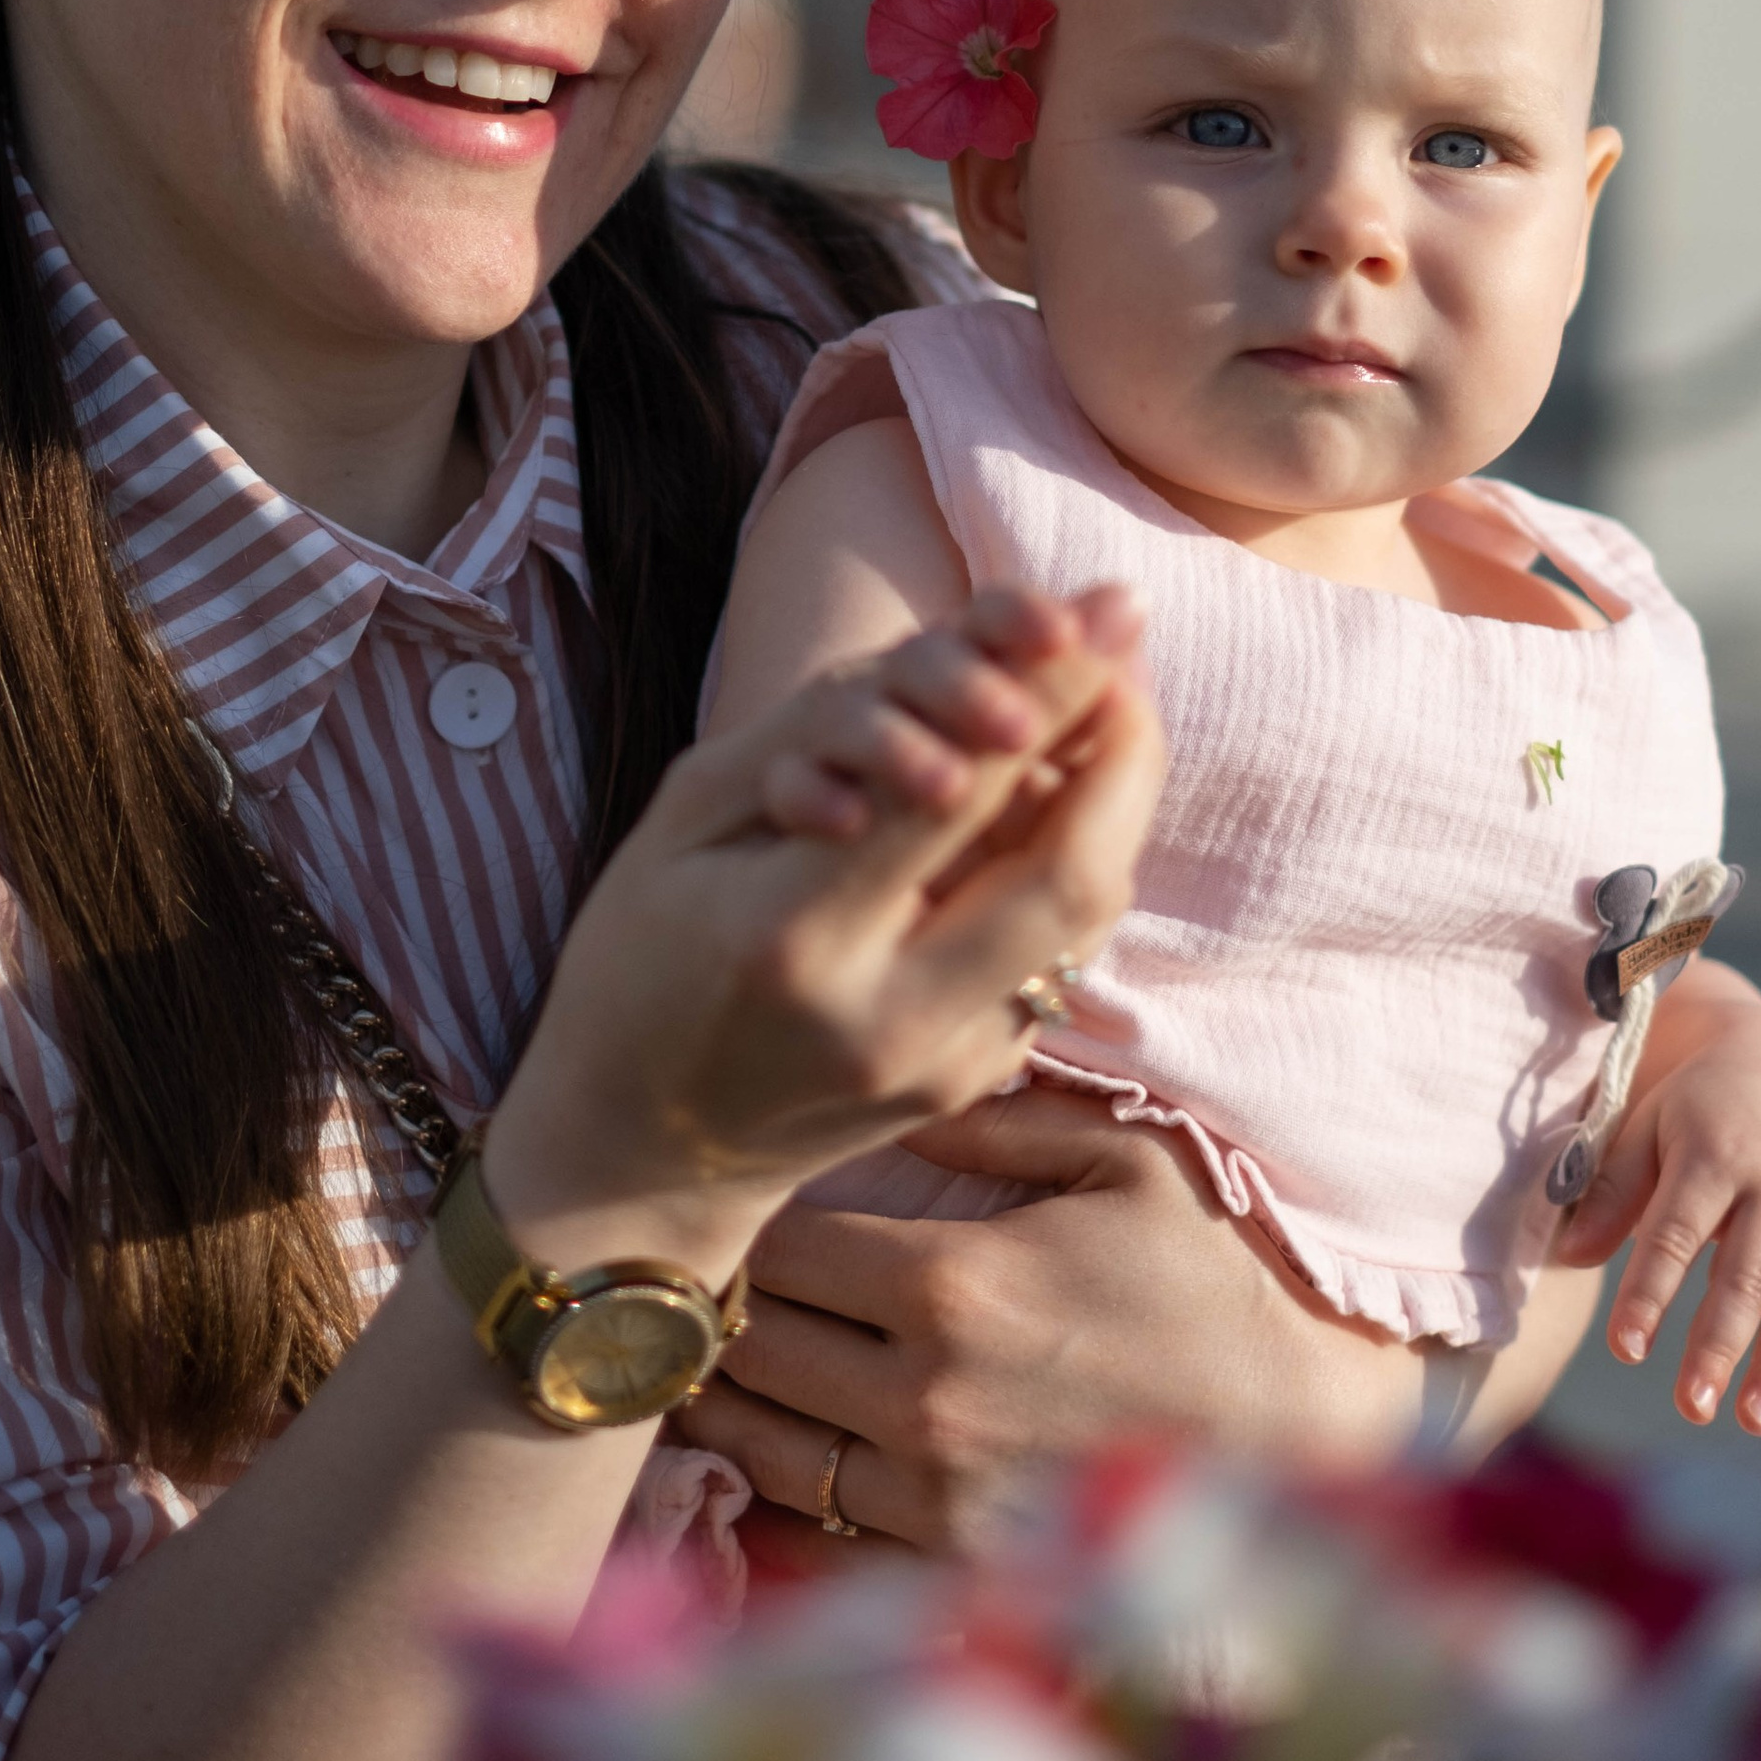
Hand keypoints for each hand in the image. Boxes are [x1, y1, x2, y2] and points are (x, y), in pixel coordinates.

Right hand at [485, 584, 1161, 1273]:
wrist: (637, 1156)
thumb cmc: (636, 960)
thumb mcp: (688, 820)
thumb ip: (823, 733)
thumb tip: (970, 658)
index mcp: (793, 936)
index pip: (957, 793)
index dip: (1048, 690)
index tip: (1104, 604)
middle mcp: (892, 1014)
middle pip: (1070, 868)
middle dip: (1118, 736)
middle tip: (1123, 634)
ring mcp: (949, 1065)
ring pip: (1087, 910)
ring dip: (1110, 786)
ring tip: (1100, 691)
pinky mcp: (979, 1081)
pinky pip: (1058, 945)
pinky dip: (1070, 849)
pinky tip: (1049, 787)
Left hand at [675, 1088, 1427, 1554]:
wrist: (1304, 1436)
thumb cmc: (1216, 1282)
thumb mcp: (1123, 1161)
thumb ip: (991, 1118)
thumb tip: (888, 1086)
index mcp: (947, 1286)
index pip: (774, 1246)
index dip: (743, 1220)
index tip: (740, 1202)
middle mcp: (919, 1400)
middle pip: (745, 1348)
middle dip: (718, 1306)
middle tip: (709, 1274)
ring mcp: (929, 1498)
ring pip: (756, 1445)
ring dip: (726, 1399)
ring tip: (717, 1355)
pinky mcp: (948, 1568)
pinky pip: (809, 1530)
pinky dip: (770, 1490)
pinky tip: (773, 1446)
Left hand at [1551, 980, 1760, 1431]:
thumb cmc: (1692, 1113)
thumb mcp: (1643, 1130)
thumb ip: (1611, 1192)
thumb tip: (1570, 1258)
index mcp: (1715, 1152)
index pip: (1676, 1232)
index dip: (1650, 1292)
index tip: (1625, 1349)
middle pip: (1746, 1275)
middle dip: (1720, 1346)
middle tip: (1692, 1408)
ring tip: (1752, 1422)